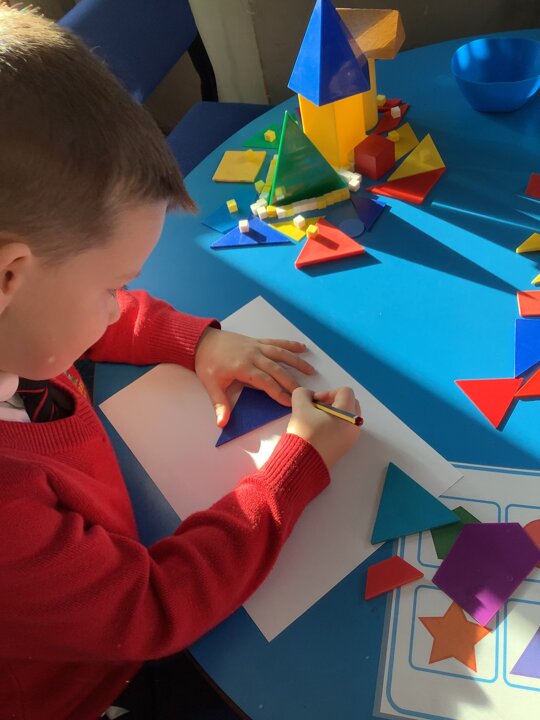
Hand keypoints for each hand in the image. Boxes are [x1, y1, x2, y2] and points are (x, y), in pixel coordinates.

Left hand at [194, 327, 314, 425]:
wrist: (202, 340)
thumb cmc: (207, 363)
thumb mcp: (210, 385)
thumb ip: (219, 404)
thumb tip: (222, 423)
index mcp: (243, 367)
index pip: (265, 382)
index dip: (278, 393)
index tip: (290, 403)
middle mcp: (253, 355)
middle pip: (277, 369)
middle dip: (291, 382)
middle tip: (305, 394)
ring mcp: (257, 346)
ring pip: (281, 354)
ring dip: (297, 362)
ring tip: (311, 372)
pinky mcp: (258, 341)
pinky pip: (277, 342)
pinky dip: (290, 345)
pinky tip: (303, 348)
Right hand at [286, 386, 361, 467]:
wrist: (304, 463)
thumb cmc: (306, 433)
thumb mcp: (300, 407)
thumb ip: (302, 394)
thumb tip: (308, 396)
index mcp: (348, 414)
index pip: (345, 392)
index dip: (328, 392)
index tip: (314, 402)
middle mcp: (354, 425)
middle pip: (350, 403)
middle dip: (333, 401)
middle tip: (317, 408)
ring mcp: (351, 438)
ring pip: (347, 416)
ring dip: (333, 413)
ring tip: (316, 420)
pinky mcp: (345, 447)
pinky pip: (344, 428)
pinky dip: (334, 424)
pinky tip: (318, 430)